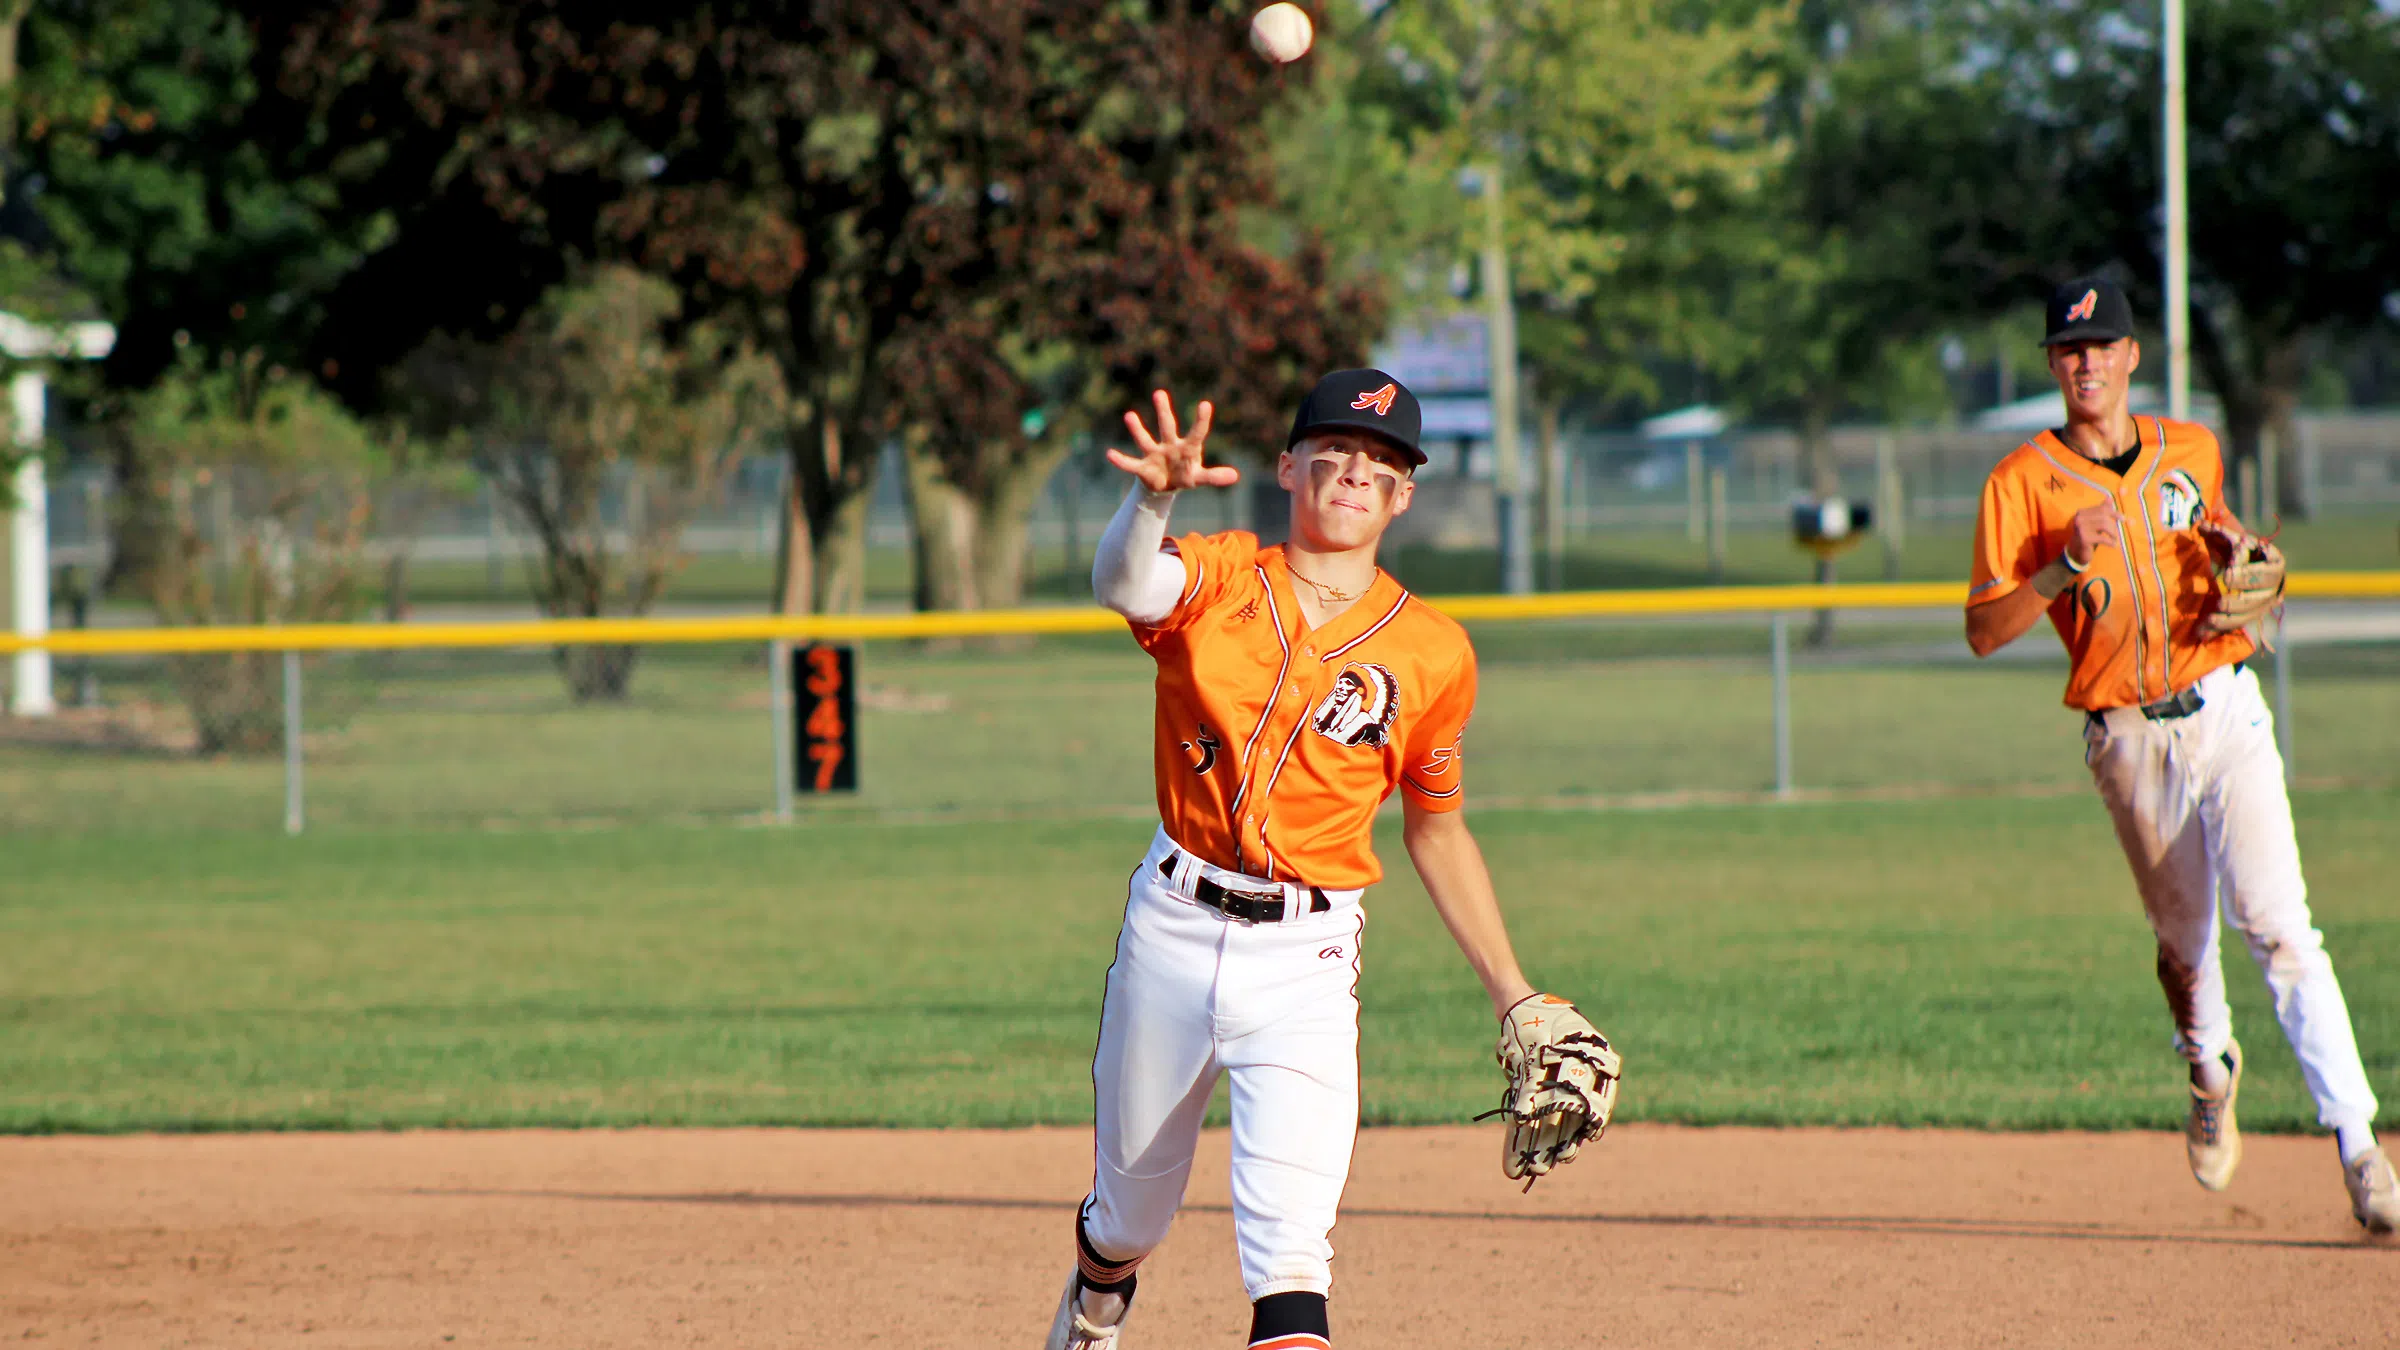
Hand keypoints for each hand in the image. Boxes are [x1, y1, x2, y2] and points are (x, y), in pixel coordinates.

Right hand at [1104, 390, 1238, 493]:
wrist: (1165, 485)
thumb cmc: (1185, 475)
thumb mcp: (1199, 478)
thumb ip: (1214, 476)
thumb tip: (1236, 476)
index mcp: (1187, 447)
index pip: (1197, 433)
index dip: (1201, 420)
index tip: (1206, 404)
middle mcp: (1169, 445)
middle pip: (1167, 426)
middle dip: (1163, 411)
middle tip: (1159, 393)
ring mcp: (1155, 454)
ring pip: (1145, 440)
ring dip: (1137, 429)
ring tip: (1129, 416)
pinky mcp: (1143, 467)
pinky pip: (1131, 463)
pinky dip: (1121, 461)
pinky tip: (1110, 454)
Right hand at [2065, 501, 2120, 565]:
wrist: (2076, 552)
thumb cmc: (2088, 536)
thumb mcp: (2095, 522)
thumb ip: (2101, 511)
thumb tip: (2110, 499)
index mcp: (2082, 512)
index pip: (2102, 509)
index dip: (2114, 513)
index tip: (2123, 519)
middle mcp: (2079, 518)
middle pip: (2104, 516)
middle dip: (2113, 525)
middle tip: (2116, 533)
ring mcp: (2081, 528)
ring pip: (2104, 525)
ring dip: (2113, 533)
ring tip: (2114, 539)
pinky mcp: (2084, 539)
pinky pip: (2103, 538)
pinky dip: (2111, 542)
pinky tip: (2113, 545)